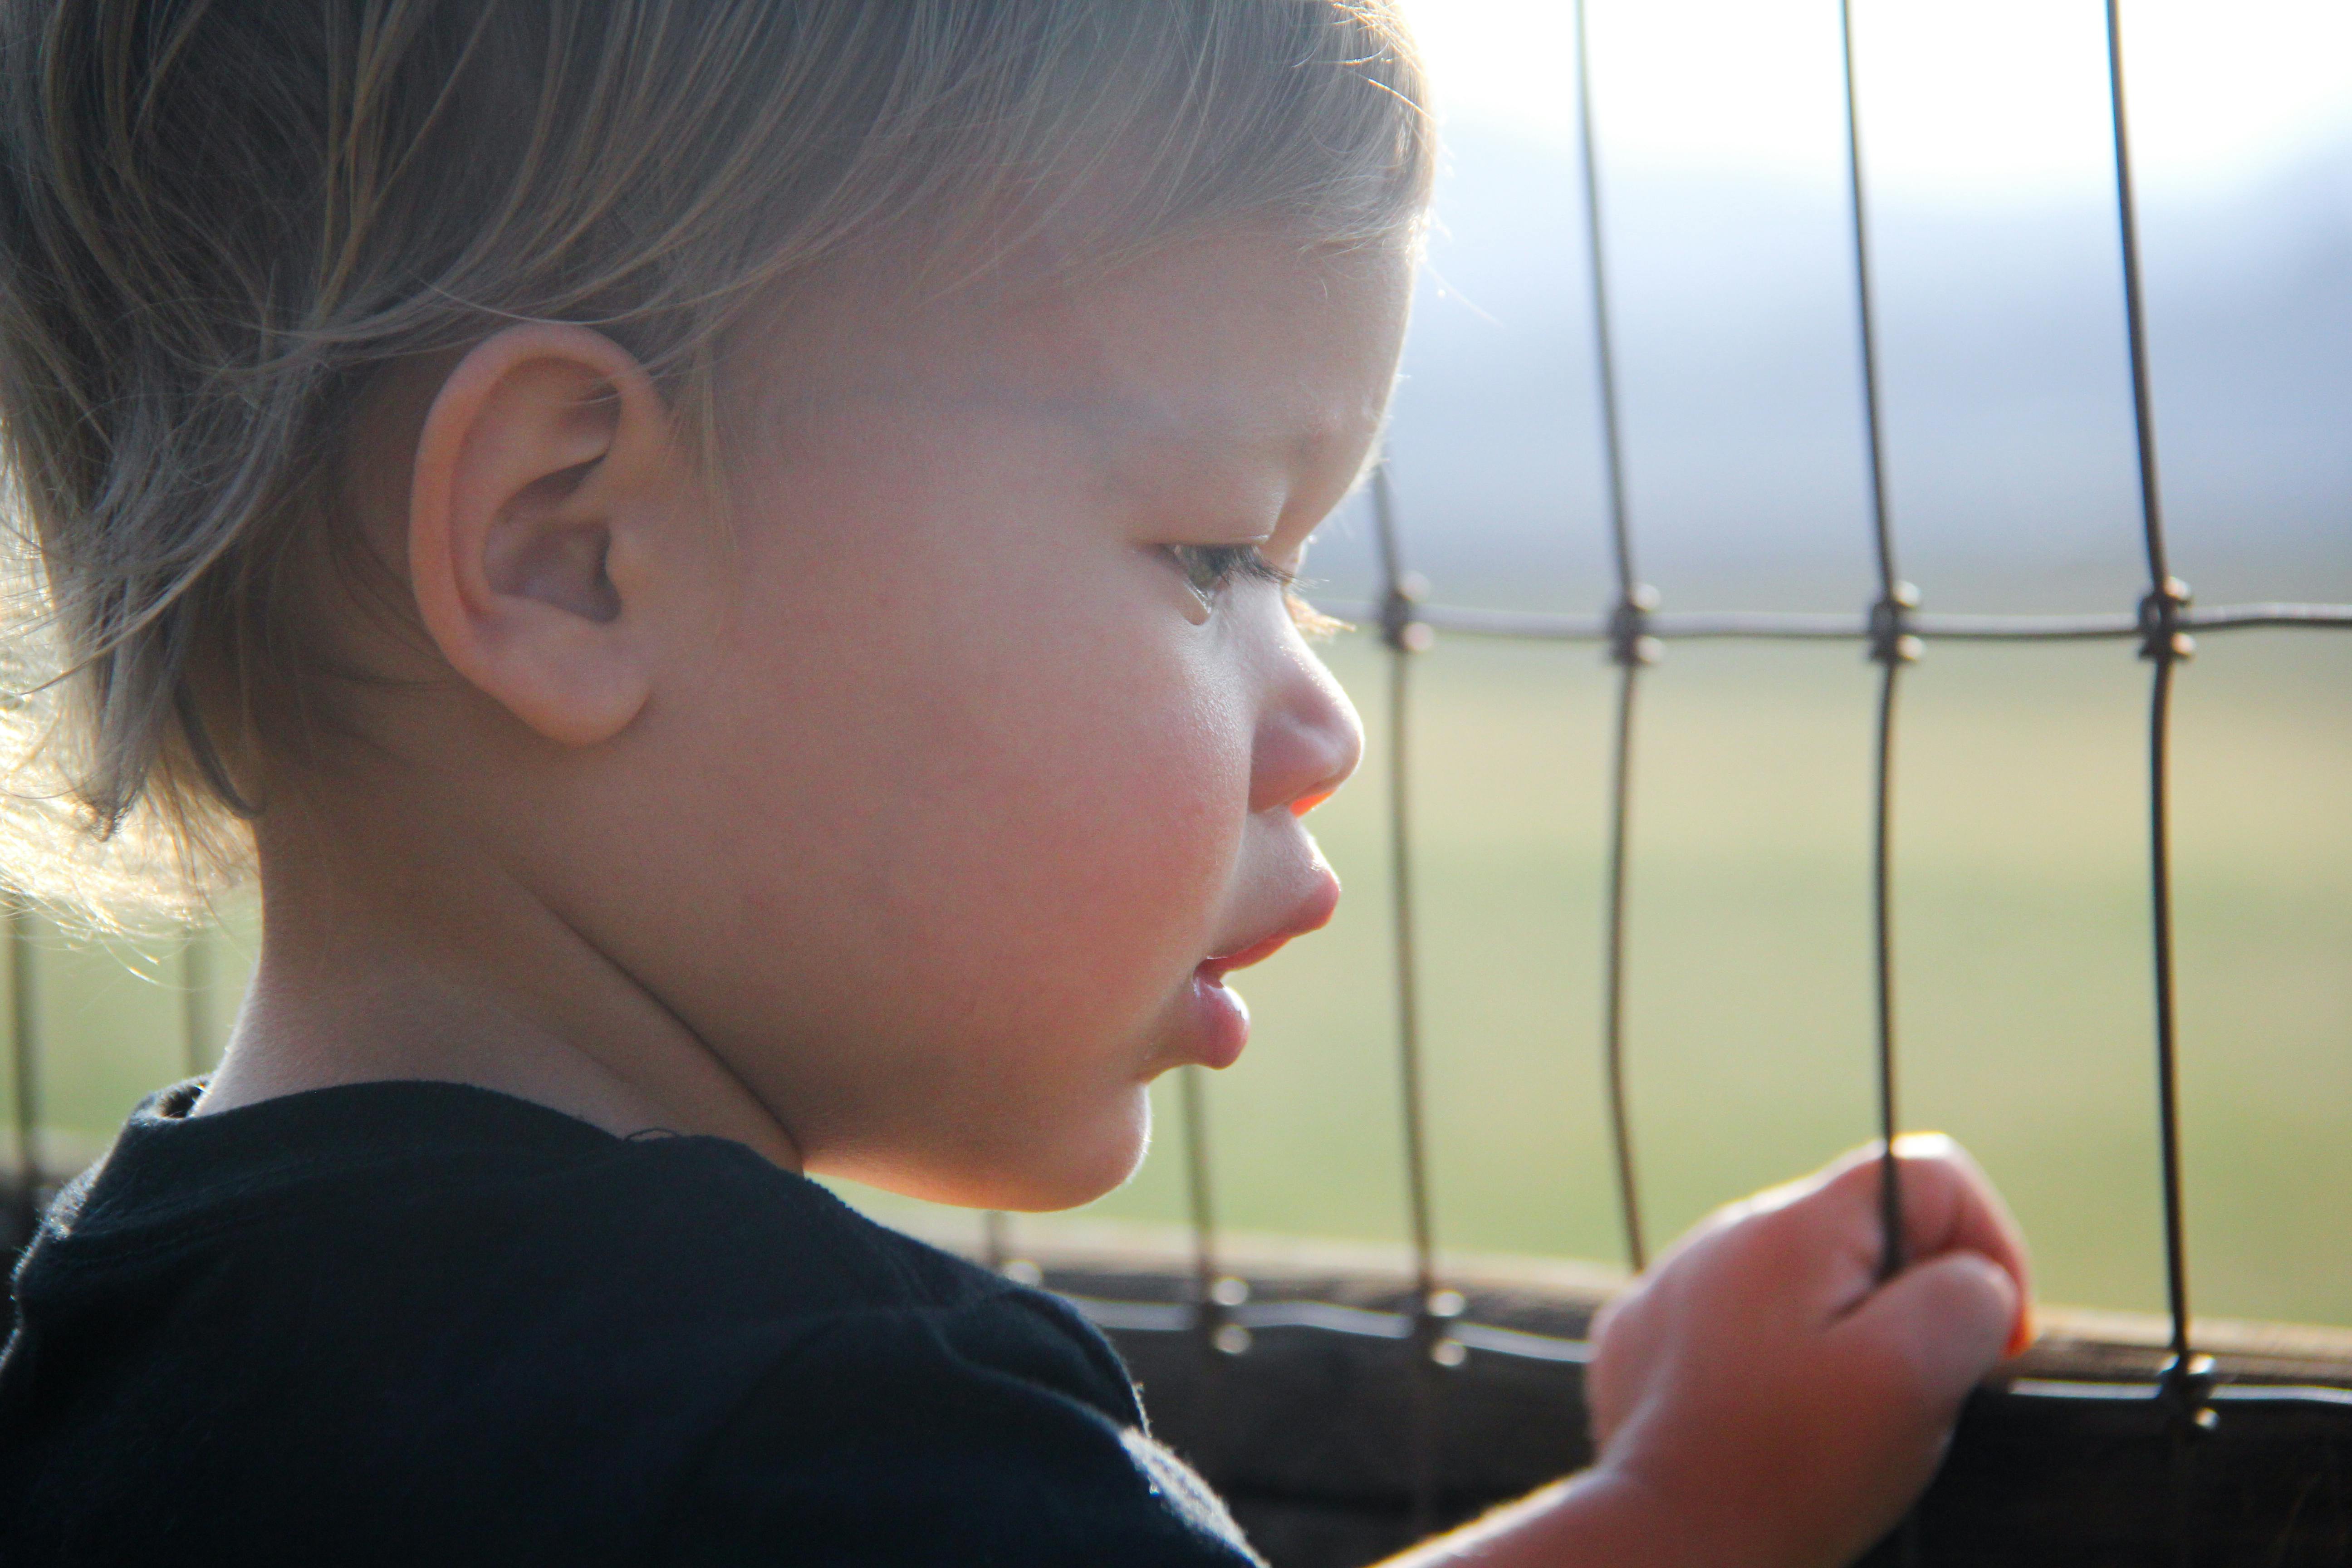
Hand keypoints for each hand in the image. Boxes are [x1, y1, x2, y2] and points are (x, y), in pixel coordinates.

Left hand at [1584, 1134, 2031, 1567]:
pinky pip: (1739, 1325)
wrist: (1663, 1538)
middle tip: (1914, 1394)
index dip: (1990, 1247)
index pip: (1928, 1172)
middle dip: (1914, 1303)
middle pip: (1868, 1232)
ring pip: (1804, 1283)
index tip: (1993, 1341)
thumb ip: (1963, 1299)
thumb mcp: (1913, 1376)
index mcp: (1792, 1225)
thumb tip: (1973, 1277)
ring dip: (1844, 1337)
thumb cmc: (1790, 1465)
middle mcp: (1725, 1234)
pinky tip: (1768, 1425)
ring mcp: (1675, 1285)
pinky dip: (1775, 1366)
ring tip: (1835, 1420)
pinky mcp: (1646, 1336)